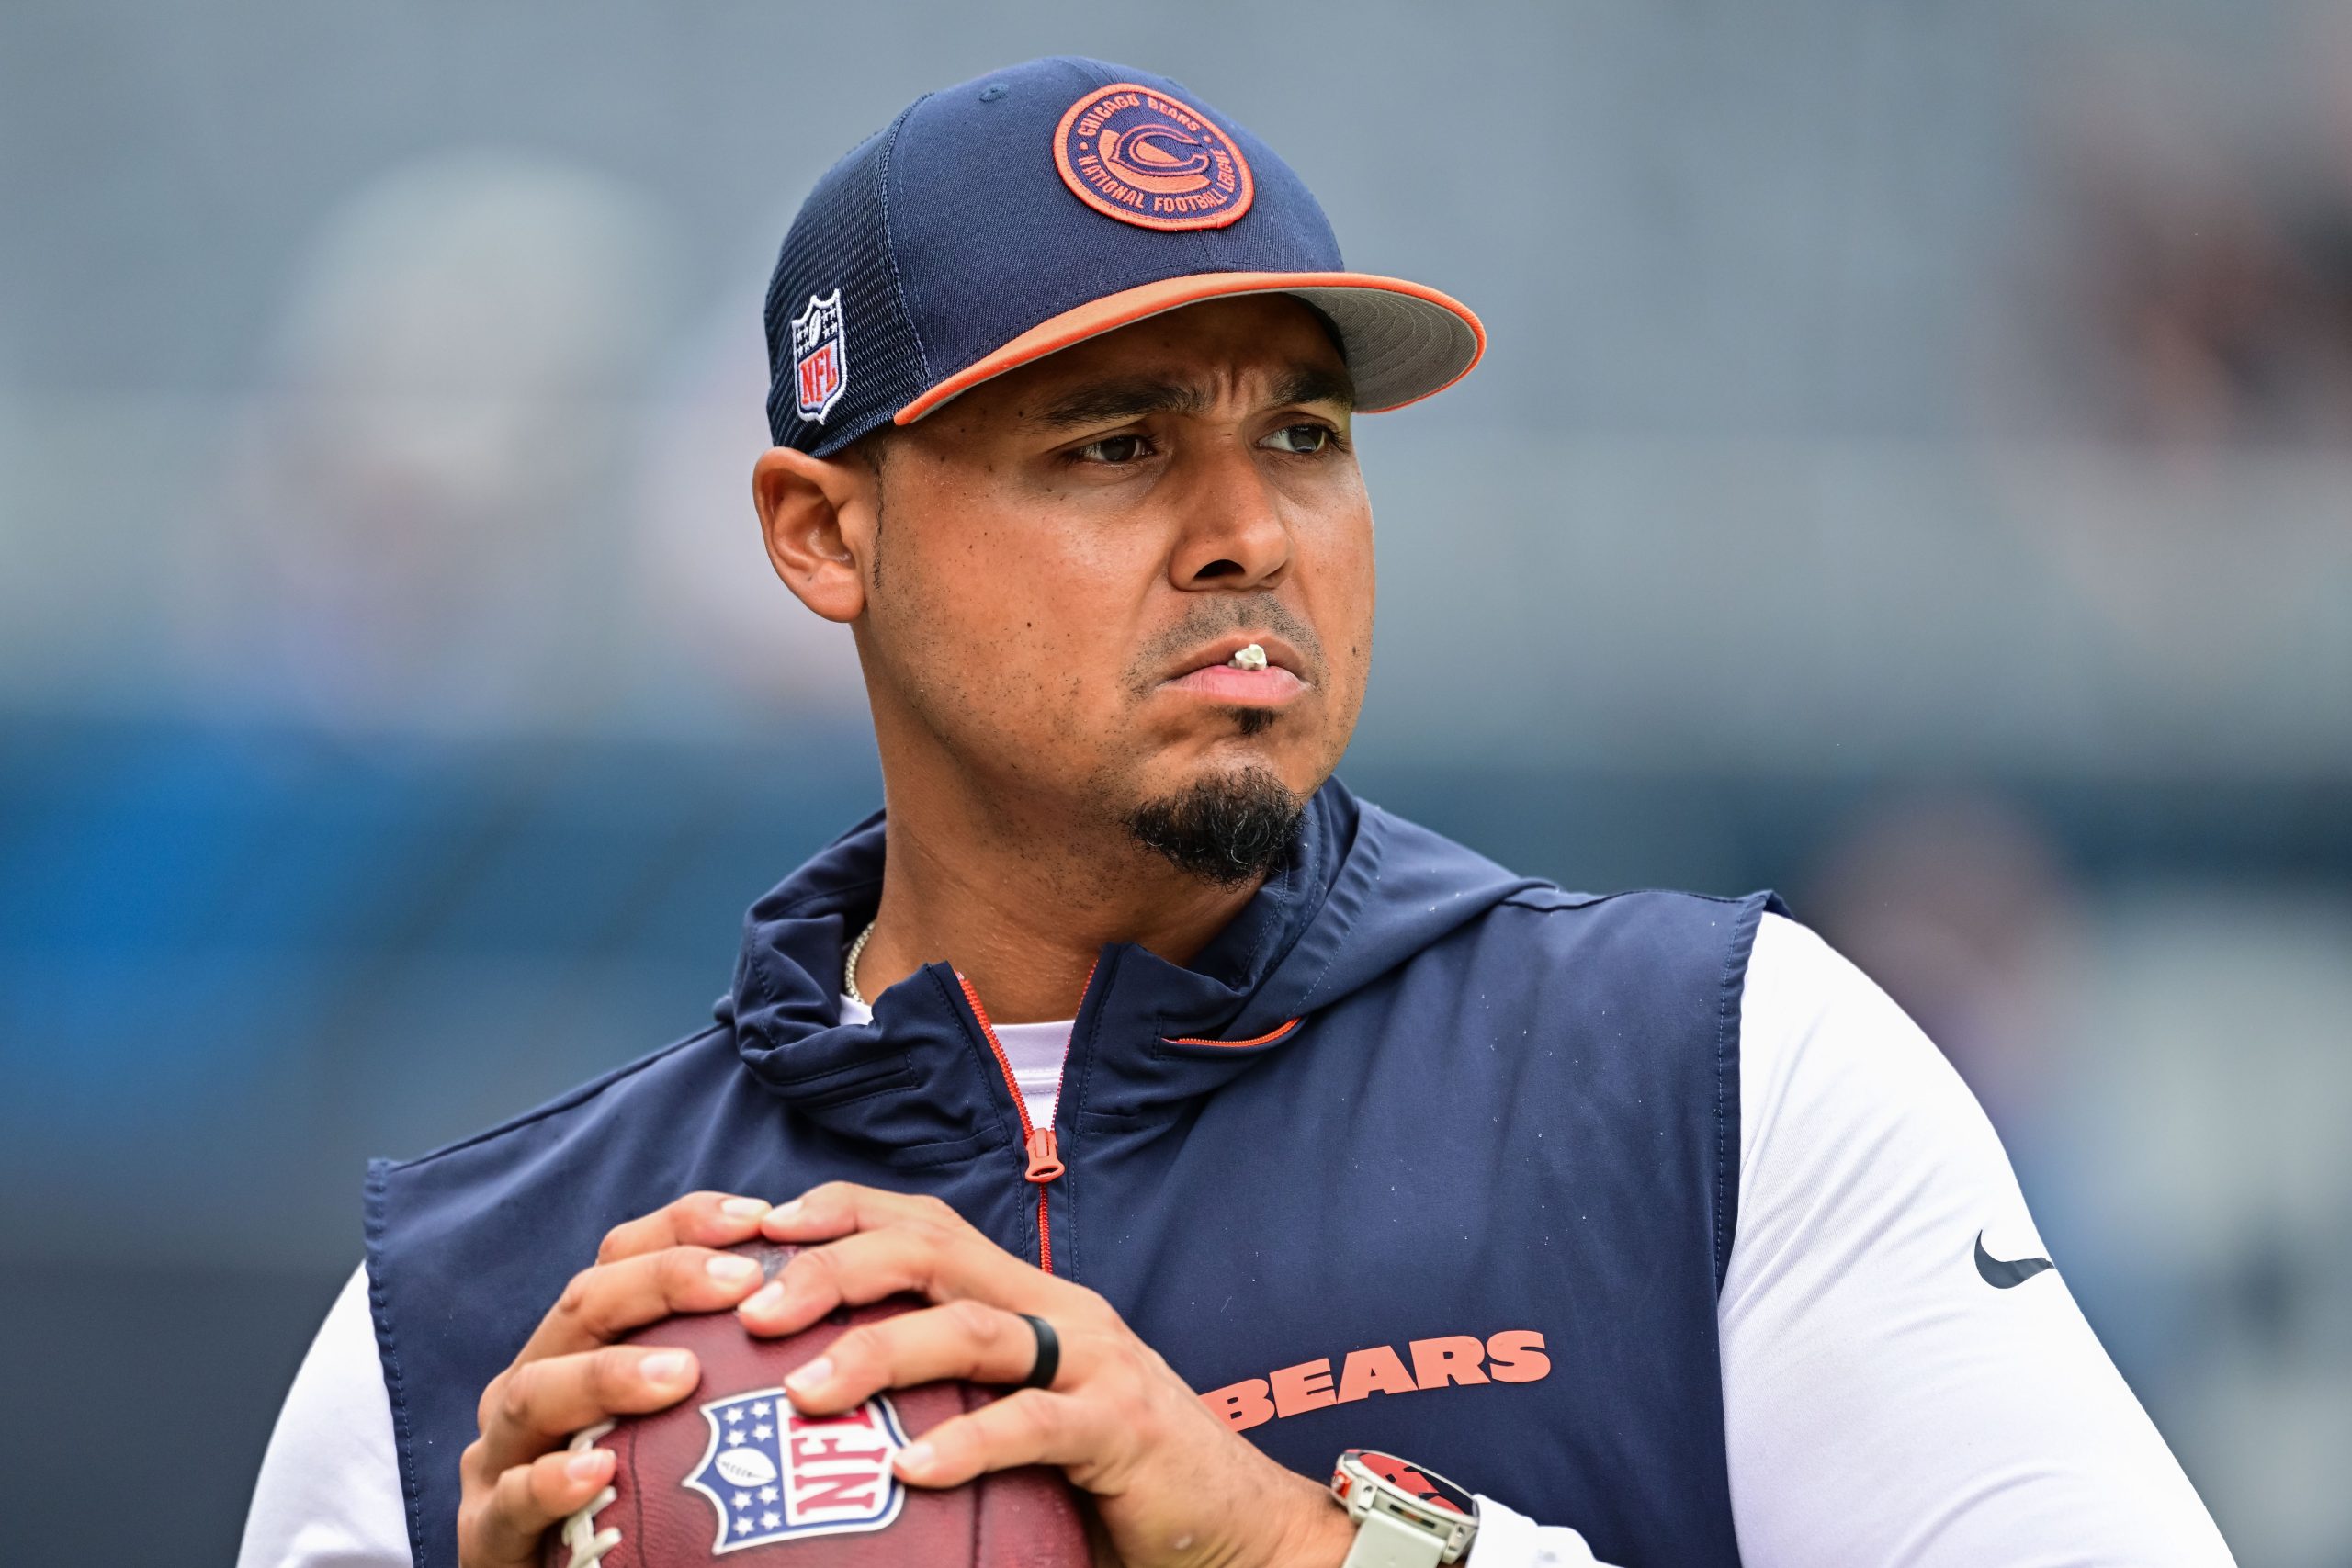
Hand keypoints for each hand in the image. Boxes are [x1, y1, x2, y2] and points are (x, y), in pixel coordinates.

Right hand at [455, 1190, 777, 1566]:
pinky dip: (549, 1482)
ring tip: (682, 1373)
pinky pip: (511, 1502)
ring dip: (609, 1375)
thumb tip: (835, 1320)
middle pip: (584, 1305)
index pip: (623, 1257)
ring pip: (534, 1391)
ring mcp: (501, 1456)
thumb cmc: (645, 1502)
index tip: (762, 1217)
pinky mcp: (484, 1533)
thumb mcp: (684, 1423)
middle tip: (743, 1281)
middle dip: (661, 1280)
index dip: (687, 1225)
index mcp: (579, 1344)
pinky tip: (596, 1471)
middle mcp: (534, 1383)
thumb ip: (731, 1371)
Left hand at [749, 1183, 1352, 1567]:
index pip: (920, 1221)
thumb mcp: (1017, 1415)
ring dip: (879, 1350)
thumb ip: (943, 1396)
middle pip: (930, 1250)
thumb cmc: (1105, 1481)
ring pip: (972, 1326)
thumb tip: (811, 1415)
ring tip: (803, 1392)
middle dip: (833, 1267)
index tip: (751, 1228)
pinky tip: (907, 1470)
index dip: (837, 1213)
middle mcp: (1056, 1307)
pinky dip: (966, 1442)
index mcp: (1023, 1295)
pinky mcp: (1123, 1426)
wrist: (1236, 1527)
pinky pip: (1034, 1424)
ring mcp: (1094, 1361)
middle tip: (752, 1311)